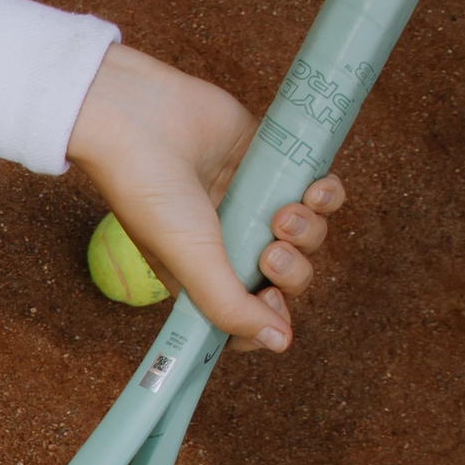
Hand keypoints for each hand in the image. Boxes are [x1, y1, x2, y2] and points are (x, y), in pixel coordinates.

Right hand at [67, 45, 343, 352]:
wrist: (137, 120)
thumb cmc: (149, 193)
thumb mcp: (189, 260)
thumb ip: (231, 306)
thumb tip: (280, 344)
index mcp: (202, 275)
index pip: (250, 314)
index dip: (270, 319)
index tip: (271, 304)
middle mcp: (229, 242)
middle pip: (286, 277)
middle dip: (292, 270)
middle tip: (272, 251)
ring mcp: (252, 202)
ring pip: (307, 236)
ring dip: (310, 230)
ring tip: (289, 212)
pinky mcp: (270, 162)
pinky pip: (318, 190)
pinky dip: (327, 194)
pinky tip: (314, 188)